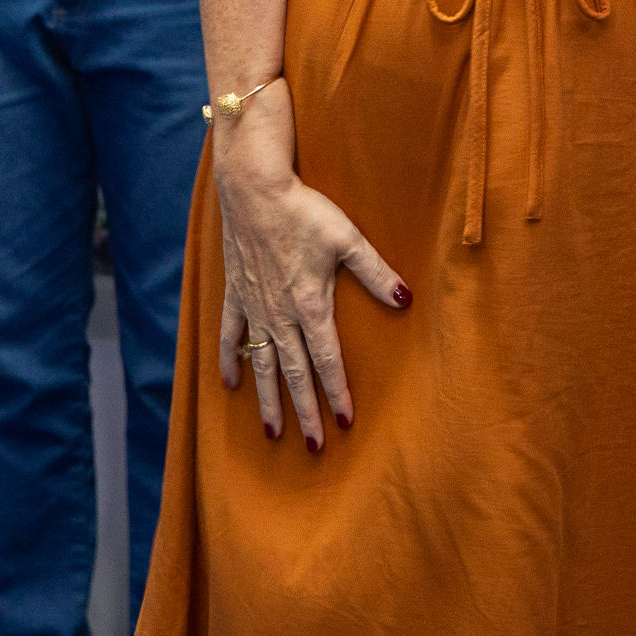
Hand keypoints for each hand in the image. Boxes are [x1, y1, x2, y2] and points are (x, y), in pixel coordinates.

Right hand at [210, 82, 409, 452]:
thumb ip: (377, 273)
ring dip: (269, 399)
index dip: (337, 393)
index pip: (327, 360)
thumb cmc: (304, 210)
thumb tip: (407, 300)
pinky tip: (229, 384)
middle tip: (313, 446)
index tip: (345, 423)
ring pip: (262, 363)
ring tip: (273, 432)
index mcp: (311, 304)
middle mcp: (280, 314)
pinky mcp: (235, 293)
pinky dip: (230, 360)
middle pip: (295, 372)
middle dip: (306, 412)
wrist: (253, 189)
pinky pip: (231, 335)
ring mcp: (254, 306)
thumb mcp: (348, 239)